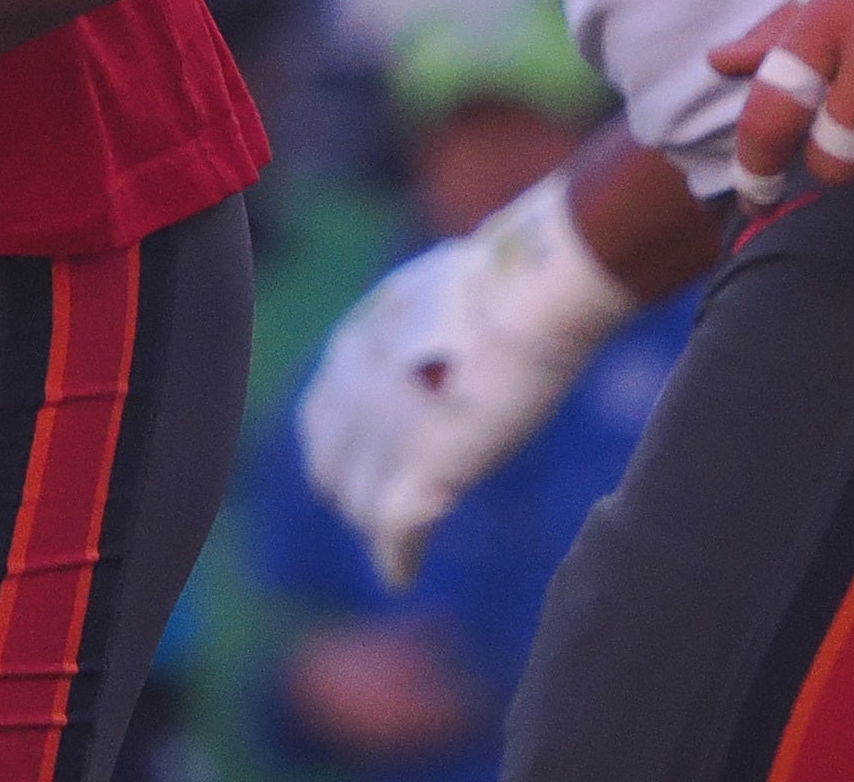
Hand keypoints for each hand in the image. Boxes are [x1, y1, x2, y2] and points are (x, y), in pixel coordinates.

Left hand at [294, 167, 640, 588]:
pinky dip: (398, 555)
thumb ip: (421, 334)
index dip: (344, 449)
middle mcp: (349, 386)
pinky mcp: (420, 466)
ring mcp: (379, 427)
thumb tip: (451, 329)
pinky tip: (402, 571)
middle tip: (390, 514)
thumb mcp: (440, 298)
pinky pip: (392, 528)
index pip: (323, 419)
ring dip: (380, 523)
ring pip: (359, 502)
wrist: (530, 288)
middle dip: (354, 491)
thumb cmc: (509, 282)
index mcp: (355, 343)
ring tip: (404, 540)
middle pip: (330, 467)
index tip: (370, 467)